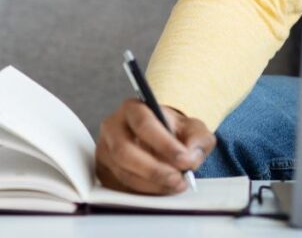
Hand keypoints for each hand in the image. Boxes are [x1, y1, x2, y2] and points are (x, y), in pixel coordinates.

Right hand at [95, 100, 215, 194]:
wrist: (160, 140)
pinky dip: (142, 192)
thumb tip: (190, 157)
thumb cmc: (174, 131)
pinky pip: (119, 186)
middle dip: (155, 170)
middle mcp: (113, 127)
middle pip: (125, 151)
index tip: (184, 160)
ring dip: (151, 184)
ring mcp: (104, 150)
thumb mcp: (193, 128)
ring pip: (122, 172)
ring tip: (174, 185)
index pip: (144, 124)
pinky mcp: (103, 171)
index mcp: (133, 108)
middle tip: (178, 179)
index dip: (164, 144)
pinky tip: (161, 190)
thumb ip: (198, 139)